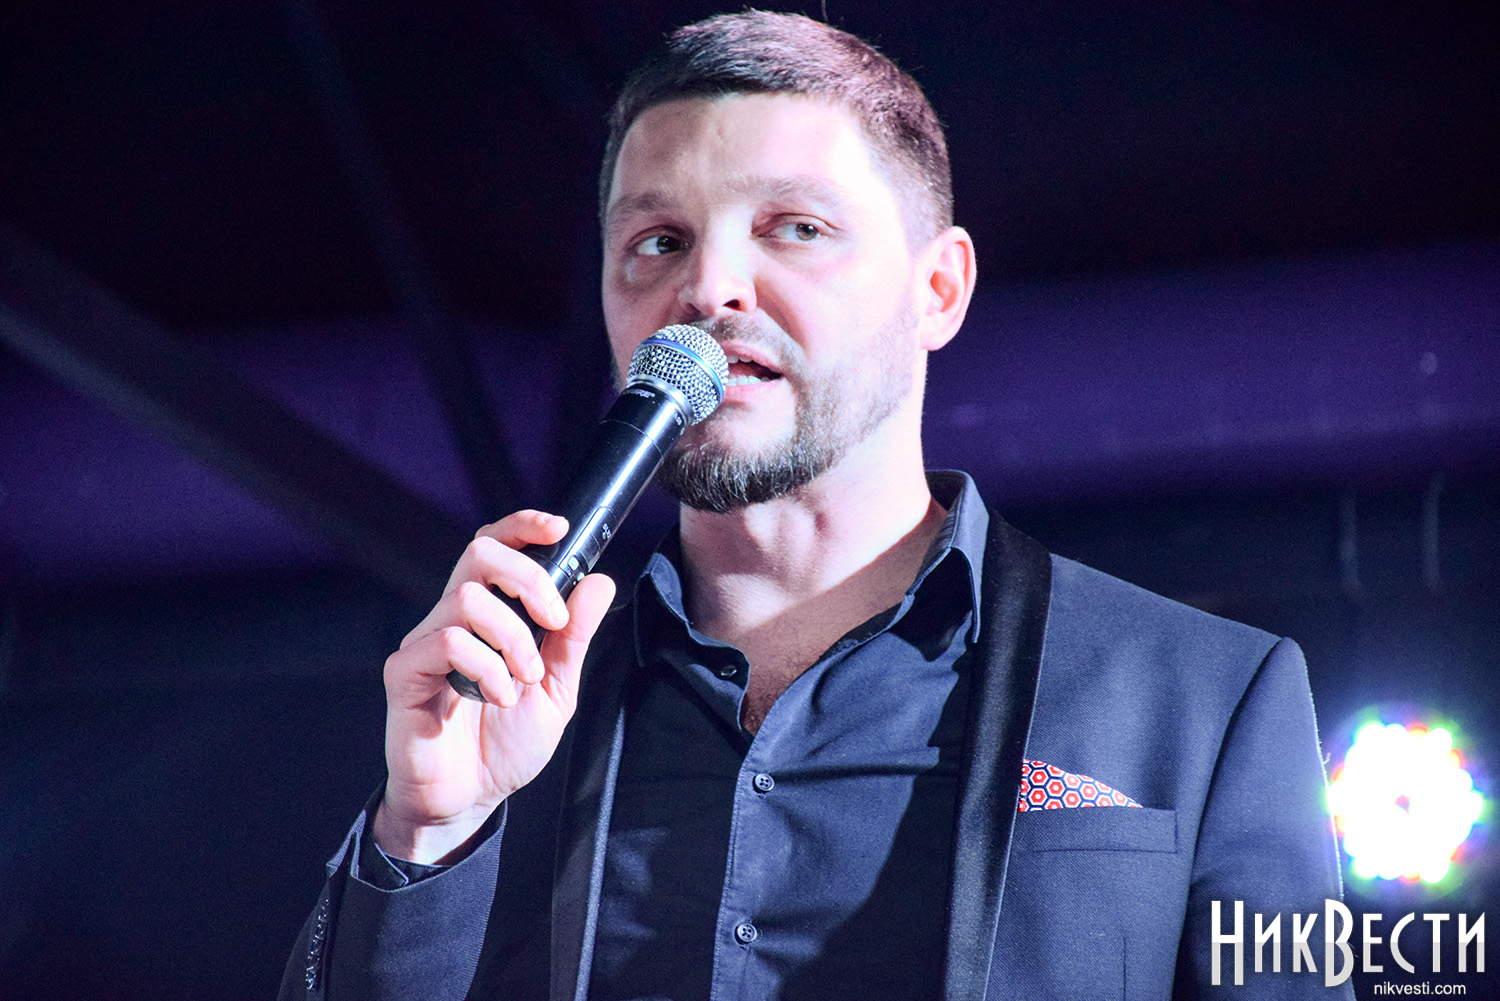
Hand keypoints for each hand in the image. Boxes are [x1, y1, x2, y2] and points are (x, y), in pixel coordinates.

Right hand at [372, 510, 615, 863]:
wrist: (468, 800)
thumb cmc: (504, 744)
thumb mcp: (556, 689)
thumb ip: (574, 637)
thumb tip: (599, 583)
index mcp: (488, 615)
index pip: (495, 547)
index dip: (522, 526)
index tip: (559, 528)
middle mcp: (451, 618)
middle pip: (480, 554)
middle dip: (529, 578)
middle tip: (555, 622)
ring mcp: (424, 642)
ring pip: (467, 598)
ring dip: (512, 636)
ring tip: (525, 679)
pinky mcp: (404, 672)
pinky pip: (445, 641)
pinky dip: (485, 666)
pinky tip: (498, 696)